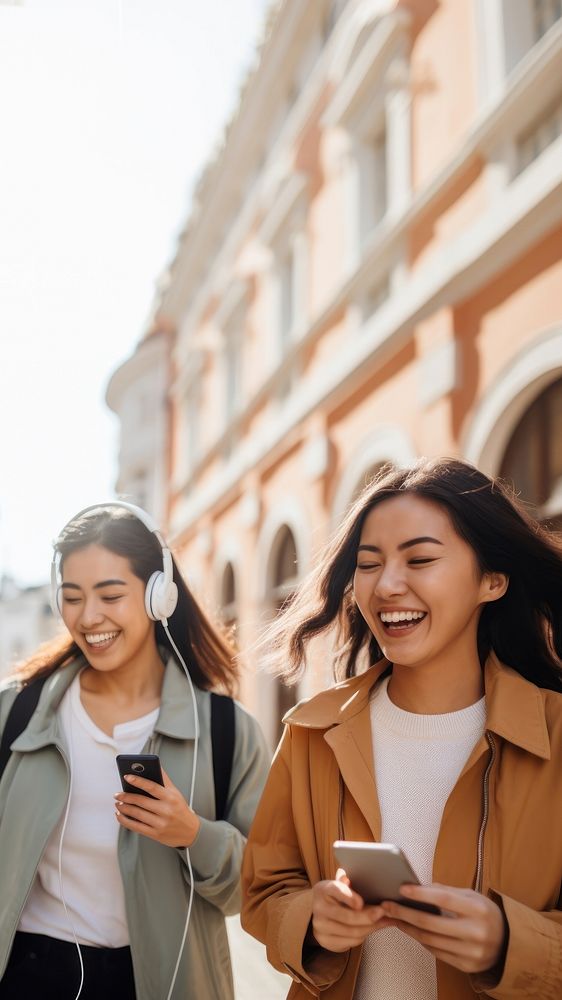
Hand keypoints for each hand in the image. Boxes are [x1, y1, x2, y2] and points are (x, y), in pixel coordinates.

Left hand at [114, 767, 200, 847]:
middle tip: (117, 794)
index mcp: (171, 798)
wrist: (191, 831)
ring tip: (118, 803)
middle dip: (126, 797)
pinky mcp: (155, 834)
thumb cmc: (180, 809)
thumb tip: (155, 766)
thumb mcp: (175, 793)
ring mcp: (160, 823)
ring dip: (124, 808)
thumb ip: (164, 780)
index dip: (138, 781)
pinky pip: (136, 827)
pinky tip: (120, 815)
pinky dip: (125, 821)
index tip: (126, 776)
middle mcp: (166, 810)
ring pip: (137, 814)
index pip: (152, 787)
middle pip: (141, 801)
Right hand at [310, 869, 385, 952]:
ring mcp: (321, 927)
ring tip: (385, 921)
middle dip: (368, 916)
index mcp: (323, 890)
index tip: (361, 903)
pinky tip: (373, 928)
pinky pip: (351, 942)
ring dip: (371, 927)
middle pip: (347, 917)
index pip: (337, 891)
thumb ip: (347, 881)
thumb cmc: (334, 896)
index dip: (350, 897)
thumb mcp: (339, 885)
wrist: (318, 912)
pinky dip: (365, 935)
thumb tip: (349, 878)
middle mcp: (319, 909)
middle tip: (383, 913)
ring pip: (352, 932)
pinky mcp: (326, 941)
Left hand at [380, 883, 506, 974]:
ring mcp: (471, 952)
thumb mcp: (472, 896)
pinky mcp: (466, 966)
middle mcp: (475, 932)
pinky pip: (436, 952)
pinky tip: (412, 930)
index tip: (402, 889)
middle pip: (431, 923)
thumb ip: (447, 891)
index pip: (443, 898)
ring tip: (394, 918)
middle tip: (388, 906)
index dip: (420, 893)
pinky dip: (421, 940)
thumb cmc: (485, 914)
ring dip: (408, 928)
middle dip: (405, 913)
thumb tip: (418, 887)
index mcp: (478, 909)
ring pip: (430, 940)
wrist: (508, 944)